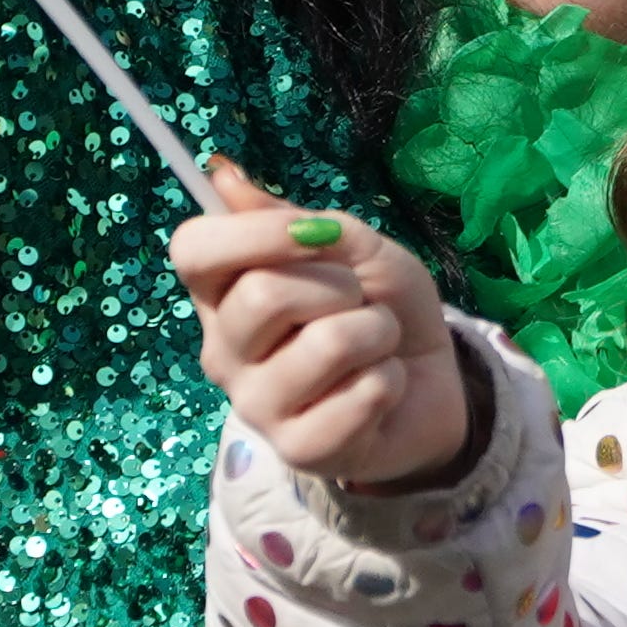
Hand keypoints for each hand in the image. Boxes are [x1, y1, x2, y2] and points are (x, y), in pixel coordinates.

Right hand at [174, 156, 475, 491]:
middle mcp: (224, 351)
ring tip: (376, 346)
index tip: (315, 233)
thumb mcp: (352, 246)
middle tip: (356, 301)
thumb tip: (221, 174)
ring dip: (376, 332)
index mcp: (222, 295)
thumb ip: (292, 217)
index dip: (255, 232)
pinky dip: (391, 380)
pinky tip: (381, 391)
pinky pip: (362, 394)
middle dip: (336, 285)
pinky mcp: (299, 451)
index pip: (193, 250)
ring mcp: (256, 406)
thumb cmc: (379, 305)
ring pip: (326, 343)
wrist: (432, 380)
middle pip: (262, 294)